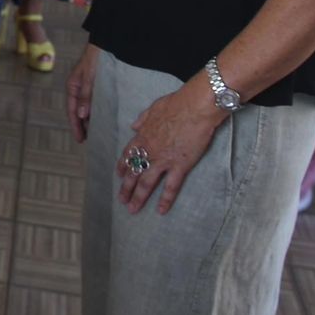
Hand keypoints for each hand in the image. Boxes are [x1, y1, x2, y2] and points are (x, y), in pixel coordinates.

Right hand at [67, 43, 99, 143]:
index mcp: (73, 86)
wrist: (106, 42)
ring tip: (94, 132)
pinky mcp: (96, 84)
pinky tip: (101, 117)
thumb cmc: (96, 58)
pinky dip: (95, 111)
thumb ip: (86, 96)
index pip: (72, 111)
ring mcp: (86, 86)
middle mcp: (78, 88)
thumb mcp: (91, 77)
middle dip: (81, 125)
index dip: (75, 126)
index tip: (80, 139)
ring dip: (88, 119)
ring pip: (86, 107)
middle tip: (87, 140)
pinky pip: (93, 101)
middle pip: (78, 111)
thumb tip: (82, 116)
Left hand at [117, 78, 225, 213]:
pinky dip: (165, 199)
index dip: (122, 166)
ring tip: (132, 209)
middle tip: (121, 200)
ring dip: (138, 197)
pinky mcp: (179, 165)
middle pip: (133, 172)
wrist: (195, 107)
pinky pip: (170, 186)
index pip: (128, 154)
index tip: (119, 175)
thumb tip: (134, 126)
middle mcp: (149, 150)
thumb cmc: (176, 104)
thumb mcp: (153, 108)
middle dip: (126, 188)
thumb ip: (142, 119)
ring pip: (147, 182)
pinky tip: (161, 210)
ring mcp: (163, 159)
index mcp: (143, 136)